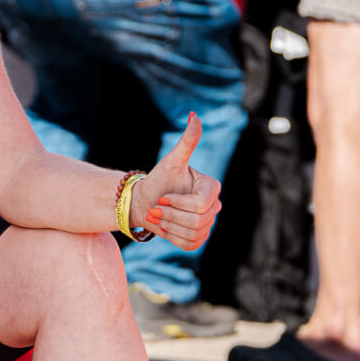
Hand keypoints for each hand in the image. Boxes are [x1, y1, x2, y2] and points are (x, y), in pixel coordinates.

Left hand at [132, 115, 220, 249]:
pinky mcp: (199, 239)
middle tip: (156, 208)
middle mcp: (214, 206)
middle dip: (170, 216)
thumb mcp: (171, 161)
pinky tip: (164, 228)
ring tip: (158, 217)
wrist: (145, 202)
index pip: (200, 204)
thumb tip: (194, 116)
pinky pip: (190, 245)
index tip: (163, 196)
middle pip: (197, 221)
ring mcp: (208, 224)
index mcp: (212, 187)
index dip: (178, 203)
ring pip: (193, 234)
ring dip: (169, 227)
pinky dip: (172, 238)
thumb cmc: (158, 180)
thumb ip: (186, 142)